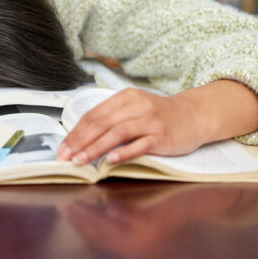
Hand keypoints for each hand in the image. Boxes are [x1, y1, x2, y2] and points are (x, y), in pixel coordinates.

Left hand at [57, 80, 257, 164]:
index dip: (75, 132)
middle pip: (101, 123)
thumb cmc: (159, 115)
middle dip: (80, 141)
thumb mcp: (134, 108)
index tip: (63, 147)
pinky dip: (124, 152)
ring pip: (117, 133)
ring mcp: (150, 121)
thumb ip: (111, 119)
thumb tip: (82, 138)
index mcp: (125, 98)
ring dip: (96, 148)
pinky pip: (140, 144)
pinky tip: (110, 160)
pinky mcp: (162, 136)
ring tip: (81, 160)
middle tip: (66, 157)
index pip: (93, 115)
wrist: (195, 115)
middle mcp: (136, 106)